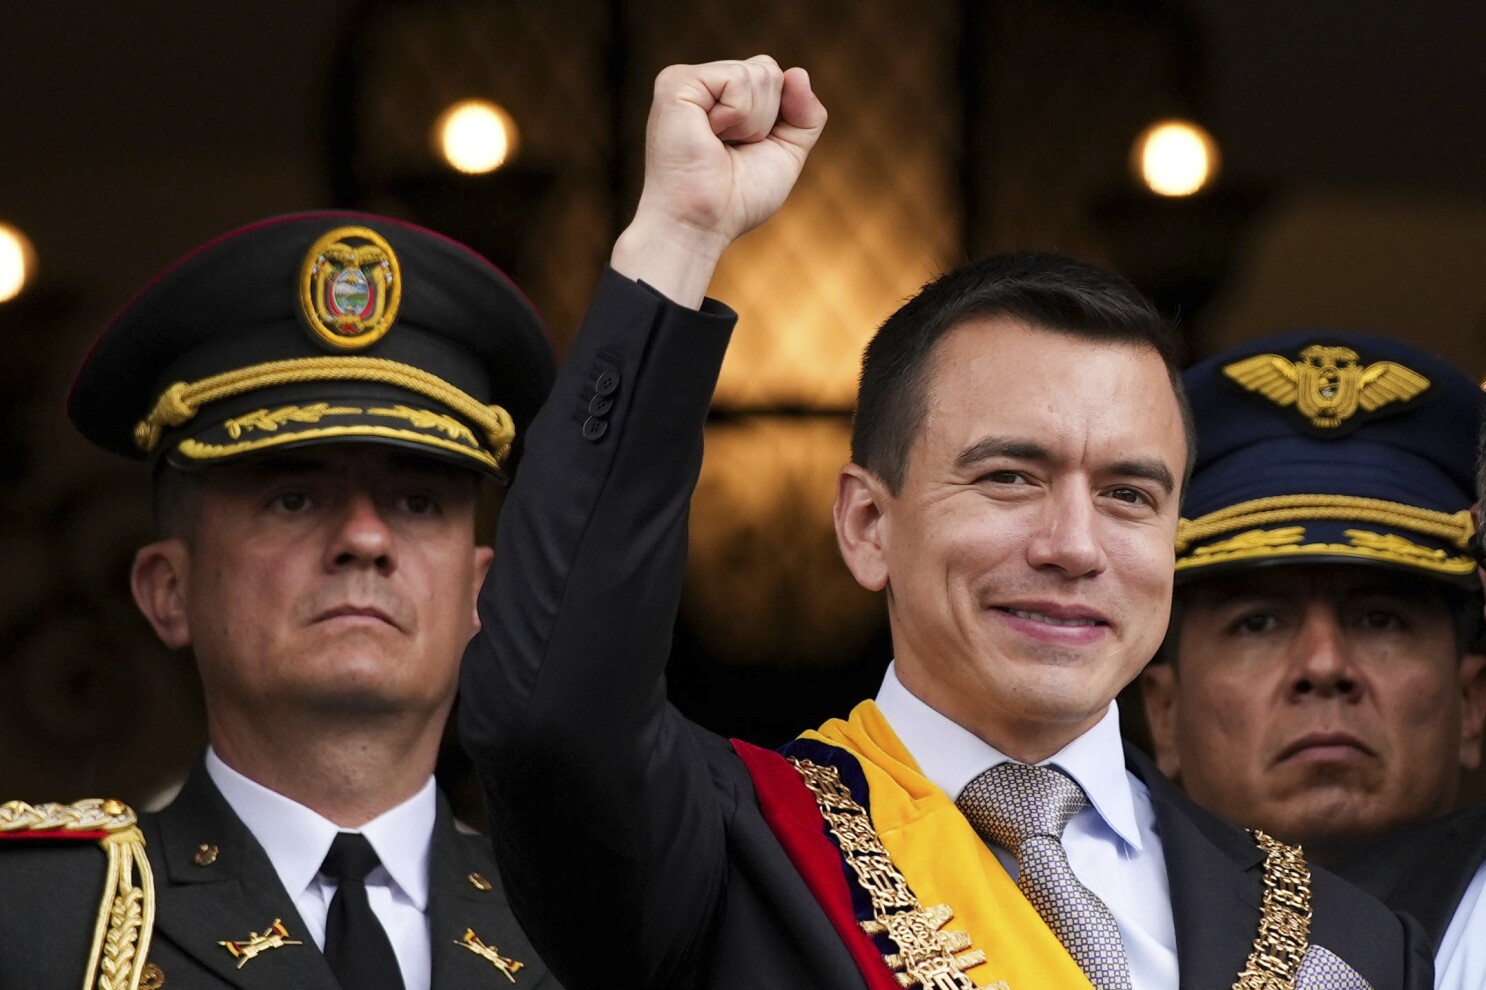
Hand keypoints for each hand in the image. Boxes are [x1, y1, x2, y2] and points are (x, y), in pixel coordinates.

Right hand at [612, 55, 826, 306]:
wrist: (702, 225)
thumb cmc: (736, 200)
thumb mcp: (786, 153)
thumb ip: (805, 115)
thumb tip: (798, 72)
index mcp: (720, 97)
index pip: (772, 76)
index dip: (777, 117)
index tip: (746, 150)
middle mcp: (702, 84)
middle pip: (769, 70)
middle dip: (766, 119)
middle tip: (729, 150)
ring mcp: (685, 80)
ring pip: (759, 72)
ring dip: (752, 122)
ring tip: (717, 146)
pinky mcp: (676, 84)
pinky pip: (738, 79)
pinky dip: (738, 116)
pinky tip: (709, 136)